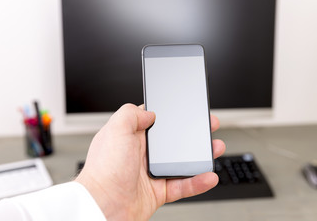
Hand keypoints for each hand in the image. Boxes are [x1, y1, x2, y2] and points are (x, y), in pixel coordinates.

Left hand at [76, 104, 225, 219]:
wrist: (102, 207)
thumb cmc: (104, 171)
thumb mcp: (115, 130)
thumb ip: (131, 114)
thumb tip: (149, 112)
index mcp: (131, 137)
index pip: (155, 122)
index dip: (172, 115)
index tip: (187, 110)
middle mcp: (141, 154)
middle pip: (173, 141)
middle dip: (192, 134)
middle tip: (207, 126)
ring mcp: (150, 173)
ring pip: (181, 163)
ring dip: (200, 157)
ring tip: (215, 148)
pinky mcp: (157, 192)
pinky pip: (182, 186)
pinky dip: (197, 182)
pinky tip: (208, 176)